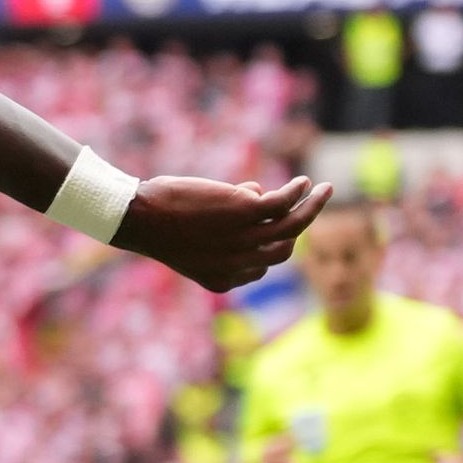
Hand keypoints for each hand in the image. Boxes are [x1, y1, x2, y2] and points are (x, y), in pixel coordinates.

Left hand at [114, 175, 329, 293]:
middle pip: (283, 249)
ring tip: (325, 190)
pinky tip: (303, 182)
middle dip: (295, 230)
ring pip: (293, 224)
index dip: (264, 245)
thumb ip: (221, 229)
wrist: (137, 217)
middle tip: (304, 211)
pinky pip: (282, 203)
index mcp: (222, 280)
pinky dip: (297, 192)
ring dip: (314, 207)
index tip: (259, 225)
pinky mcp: (246, 211)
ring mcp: (244, 238)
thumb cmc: (156, 223)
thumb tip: (254, 193)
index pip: (260, 268)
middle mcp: (239, 264)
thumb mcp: (191, 237)